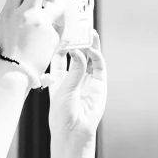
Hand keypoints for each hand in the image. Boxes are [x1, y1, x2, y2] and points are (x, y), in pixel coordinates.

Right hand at [0, 0, 65, 77]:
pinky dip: (58, 30)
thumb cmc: (6, 55)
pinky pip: (59, 25)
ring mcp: (39, 22)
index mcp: (8, 11)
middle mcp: (23, 12)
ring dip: (58, 9)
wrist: (13, 73)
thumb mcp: (2, 30)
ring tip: (54, 21)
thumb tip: (26, 7)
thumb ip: (14, 16)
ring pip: (57, 4)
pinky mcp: (51, 33)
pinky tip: (51, 41)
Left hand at [48, 29, 106, 154]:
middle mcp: (73, 76)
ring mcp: (87, 79)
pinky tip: (91, 49)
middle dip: (78, 41)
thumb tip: (77, 51)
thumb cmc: (61, 113)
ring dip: (90, 45)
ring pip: (90, 57)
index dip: (61, 44)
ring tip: (89, 32)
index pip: (60, 56)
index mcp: (58, 77)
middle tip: (78, 26)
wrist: (73, 130)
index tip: (60, 31)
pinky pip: (99, 66)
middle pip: (77, 54)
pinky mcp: (99, 84)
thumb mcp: (63, 88)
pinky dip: (96, 56)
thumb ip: (73, 69)